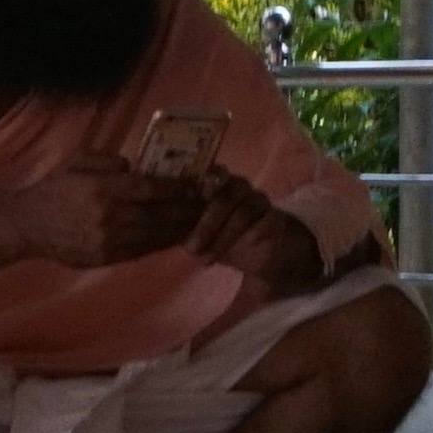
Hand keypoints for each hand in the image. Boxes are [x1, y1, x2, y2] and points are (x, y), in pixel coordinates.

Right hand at [11, 150, 207, 267]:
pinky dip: (161, 243)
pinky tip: (175, 236)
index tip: (200, 184)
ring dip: (180, 229)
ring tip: (201, 221)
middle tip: (211, 204)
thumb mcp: (80, 161)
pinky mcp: (105, 258)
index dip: (180, 188)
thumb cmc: (57, 187)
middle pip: (159, 214)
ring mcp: (107, 241)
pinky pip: (141, 251)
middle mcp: (108, 216)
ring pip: (154, 236)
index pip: (152, 189)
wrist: (28, 225)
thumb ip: (110, 161)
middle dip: (188, 210)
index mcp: (103, 188)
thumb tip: (139, 168)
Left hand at [181, 167, 327, 294]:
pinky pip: (267, 222)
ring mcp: (260, 203)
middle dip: (207, 223)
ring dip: (224, 237)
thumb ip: (182, 224)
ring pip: (244, 211)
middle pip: (226, 196)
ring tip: (207, 259)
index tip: (191, 199)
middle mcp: (241, 189)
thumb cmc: (224, 237)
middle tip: (191, 248)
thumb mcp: (199, 232)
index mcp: (220, 185)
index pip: (214, 173)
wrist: (263, 252)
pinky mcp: (277, 220)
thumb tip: (155, 223)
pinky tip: (242, 249)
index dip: (204, 182)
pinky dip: (253, 234)